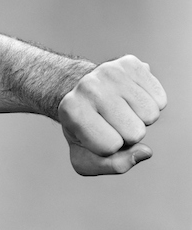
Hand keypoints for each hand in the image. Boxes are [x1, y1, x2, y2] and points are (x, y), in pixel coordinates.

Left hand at [58, 55, 166, 175]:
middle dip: (126, 135)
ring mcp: (109, 71)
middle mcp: (88, 87)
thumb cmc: (84, 131)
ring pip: (151, 115)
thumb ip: (112, 166)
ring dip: (140, 119)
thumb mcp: (86, 158)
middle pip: (134, 133)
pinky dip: (150, 104)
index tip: (94, 134)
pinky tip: (130, 99)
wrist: (80, 95)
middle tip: (110, 122)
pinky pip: (160, 99)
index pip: (109, 146)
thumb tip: (145, 152)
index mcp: (70, 110)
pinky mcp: (130, 63)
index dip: (107, 148)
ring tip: (120, 110)